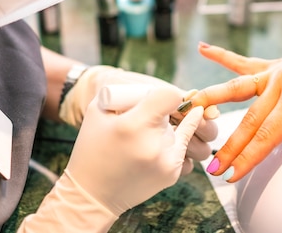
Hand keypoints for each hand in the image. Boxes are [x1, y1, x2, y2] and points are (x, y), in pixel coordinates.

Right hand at [18, 86, 203, 232]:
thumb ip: (128, 93)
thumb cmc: (92, 147)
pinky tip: (189, 123)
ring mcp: (166, 161)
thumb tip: (155, 88)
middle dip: (162, 113)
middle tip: (144, 120)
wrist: (93, 194)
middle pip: (174, 114)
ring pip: (179, 130)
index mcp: (134, 125)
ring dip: (168, 129)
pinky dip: (180, 138)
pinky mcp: (172, 173)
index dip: (165, 95)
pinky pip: (184, 147)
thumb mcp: (100, 110)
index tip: (159, 99)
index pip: (170, 96)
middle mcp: (154, 144)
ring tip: (147, 135)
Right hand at [188, 21, 281, 181]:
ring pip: (237, 88)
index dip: (249, 156)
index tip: (232, 173)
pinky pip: (245, 62)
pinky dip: (223, 56)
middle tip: (212, 166)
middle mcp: (280, 82)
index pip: (267, 134)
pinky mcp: (275, 65)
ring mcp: (274, 72)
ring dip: (212, 99)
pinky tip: (204, 48)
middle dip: (229, 146)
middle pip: (248, 119)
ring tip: (190, 107)